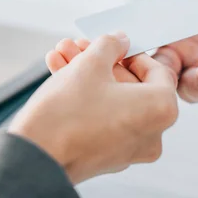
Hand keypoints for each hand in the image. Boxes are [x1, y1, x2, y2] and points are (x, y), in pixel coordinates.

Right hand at [8, 33, 177, 184]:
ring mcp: (129, 148)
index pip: (156, 70)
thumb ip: (111, 45)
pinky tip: (60, 74)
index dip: (131, 52)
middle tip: (79, 46)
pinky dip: (86, 97)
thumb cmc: (67, 112)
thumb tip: (120, 41)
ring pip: (113, 100)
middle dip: (101, 61)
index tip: (112, 45)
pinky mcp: (106, 156)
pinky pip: (103, 118)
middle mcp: (152, 134)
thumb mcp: (91, 64)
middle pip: (130, 85)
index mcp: (161, 109)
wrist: (35, 157)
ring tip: (61, 55)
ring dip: (88, 74)